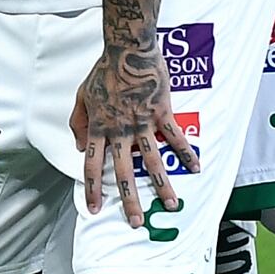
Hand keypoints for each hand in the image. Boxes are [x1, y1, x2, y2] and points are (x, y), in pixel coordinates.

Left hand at [71, 41, 194, 228]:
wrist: (127, 51)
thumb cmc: (103, 72)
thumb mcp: (81, 96)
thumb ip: (78, 123)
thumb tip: (79, 147)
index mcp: (99, 128)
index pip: (92, 165)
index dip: (92, 188)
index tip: (94, 208)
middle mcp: (120, 131)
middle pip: (124, 172)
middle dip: (129, 200)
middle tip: (135, 222)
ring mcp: (142, 124)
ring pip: (154, 161)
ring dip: (162, 185)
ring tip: (171, 205)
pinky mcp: (162, 114)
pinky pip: (175, 138)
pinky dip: (186, 154)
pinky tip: (195, 169)